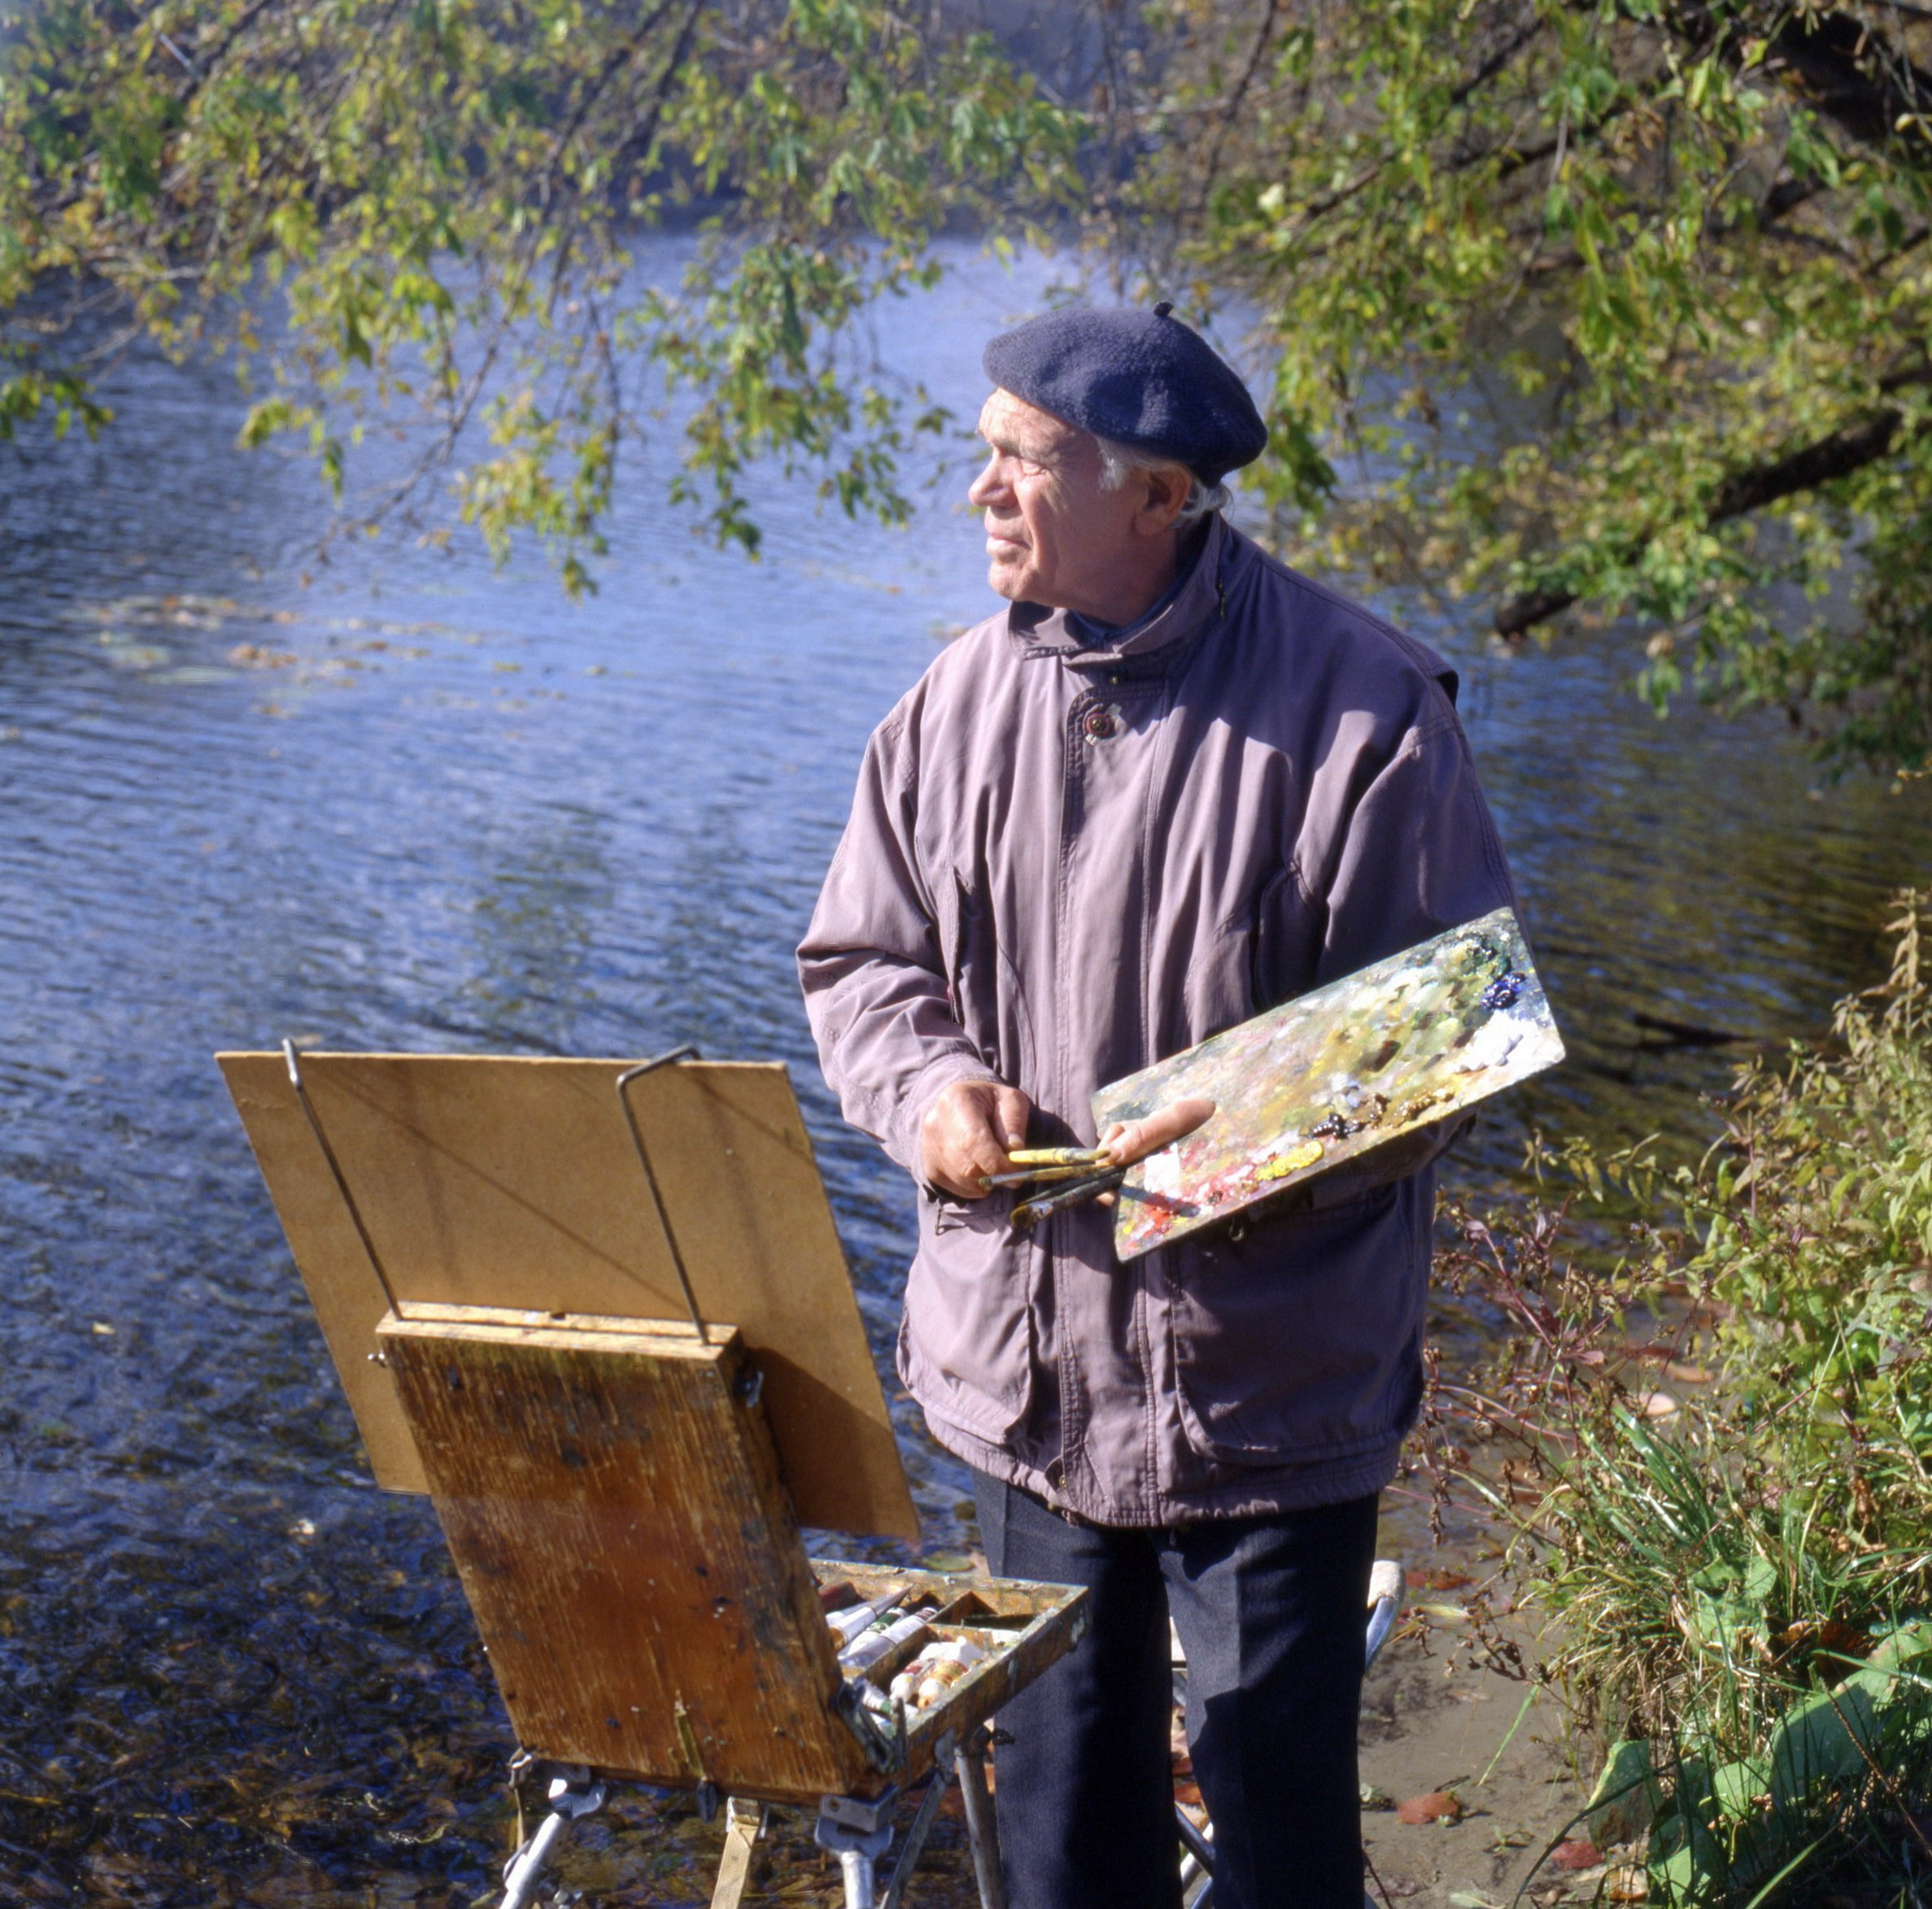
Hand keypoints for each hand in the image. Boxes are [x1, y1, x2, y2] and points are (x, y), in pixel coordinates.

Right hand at [920, 1079, 1031, 1198]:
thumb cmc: (989, 1102)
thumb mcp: (1010, 1100)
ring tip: (994, 1163)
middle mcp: (935, 1125)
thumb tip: (1014, 1150)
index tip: (1018, 1169)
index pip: (973, 1141)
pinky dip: (975, 1186)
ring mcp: (928, 1148)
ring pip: (963, 1180)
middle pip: (968, 1166)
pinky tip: (980, 1168)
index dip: (998, 1162)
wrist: (958, 1105)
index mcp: (957, 1101)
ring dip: (987, 1180)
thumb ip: (1014, 1123)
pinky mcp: (929, 1167)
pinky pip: (957, 1188)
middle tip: (1012, 1170)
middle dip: (996, 1174)